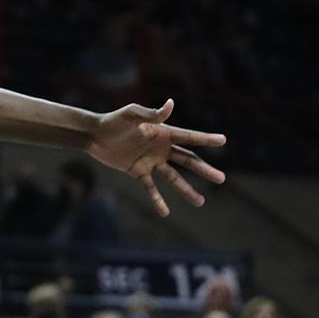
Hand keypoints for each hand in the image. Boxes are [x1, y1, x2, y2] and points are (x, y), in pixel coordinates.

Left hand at [88, 99, 226, 216]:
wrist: (95, 134)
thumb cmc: (115, 120)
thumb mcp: (133, 114)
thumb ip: (152, 114)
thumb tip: (171, 104)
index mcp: (163, 132)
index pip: (188, 137)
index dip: (205, 138)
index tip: (223, 140)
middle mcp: (161, 148)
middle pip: (187, 160)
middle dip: (204, 169)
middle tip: (221, 178)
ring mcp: (151, 161)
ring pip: (173, 177)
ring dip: (187, 189)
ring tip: (201, 202)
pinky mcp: (138, 171)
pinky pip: (151, 188)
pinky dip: (158, 200)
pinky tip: (166, 213)